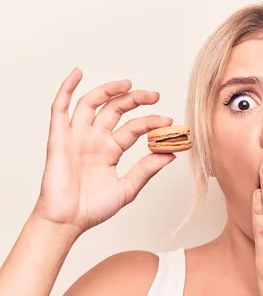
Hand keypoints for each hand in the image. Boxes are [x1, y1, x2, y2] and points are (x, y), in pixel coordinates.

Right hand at [32, 68, 175, 233]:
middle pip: (115, 110)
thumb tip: (171, 154)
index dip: (151, 122)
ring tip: (128, 84)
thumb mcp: (128, 188)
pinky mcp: (59, 139)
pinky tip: (77, 74)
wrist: (68, 221)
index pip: (134, 128)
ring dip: (108, 90)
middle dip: (134, 100)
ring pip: (91, 104)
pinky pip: (60, 109)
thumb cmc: (93, 209)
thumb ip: (147, 170)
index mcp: (110, 150)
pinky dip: (66, 89)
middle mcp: (94, 139)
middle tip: (155, 95)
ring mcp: (76, 137)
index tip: (169, 121)